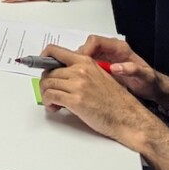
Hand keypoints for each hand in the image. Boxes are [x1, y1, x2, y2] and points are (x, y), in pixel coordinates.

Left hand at [38, 45, 161, 148]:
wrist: (129, 118)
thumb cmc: (117, 101)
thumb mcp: (100, 76)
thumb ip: (81, 71)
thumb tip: (61, 73)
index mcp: (86, 62)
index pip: (55, 51)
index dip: (43, 57)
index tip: (38, 64)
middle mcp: (80, 71)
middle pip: (48, 71)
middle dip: (46, 83)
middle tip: (50, 92)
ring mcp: (78, 85)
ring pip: (47, 84)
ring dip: (46, 95)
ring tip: (53, 102)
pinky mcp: (76, 100)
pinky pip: (50, 97)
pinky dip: (48, 103)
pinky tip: (55, 108)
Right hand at [76, 35, 164, 102]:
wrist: (152, 87)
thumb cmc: (149, 81)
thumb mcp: (144, 77)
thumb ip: (132, 70)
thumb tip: (116, 67)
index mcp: (119, 48)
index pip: (95, 41)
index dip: (85, 49)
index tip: (81, 62)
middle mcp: (110, 50)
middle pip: (86, 47)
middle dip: (77, 58)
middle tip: (72, 71)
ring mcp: (105, 57)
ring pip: (84, 55)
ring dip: (77, 64)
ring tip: (75, 77)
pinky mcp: (102, 65)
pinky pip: (86, 63)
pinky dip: (80, 70)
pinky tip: (80, 80)